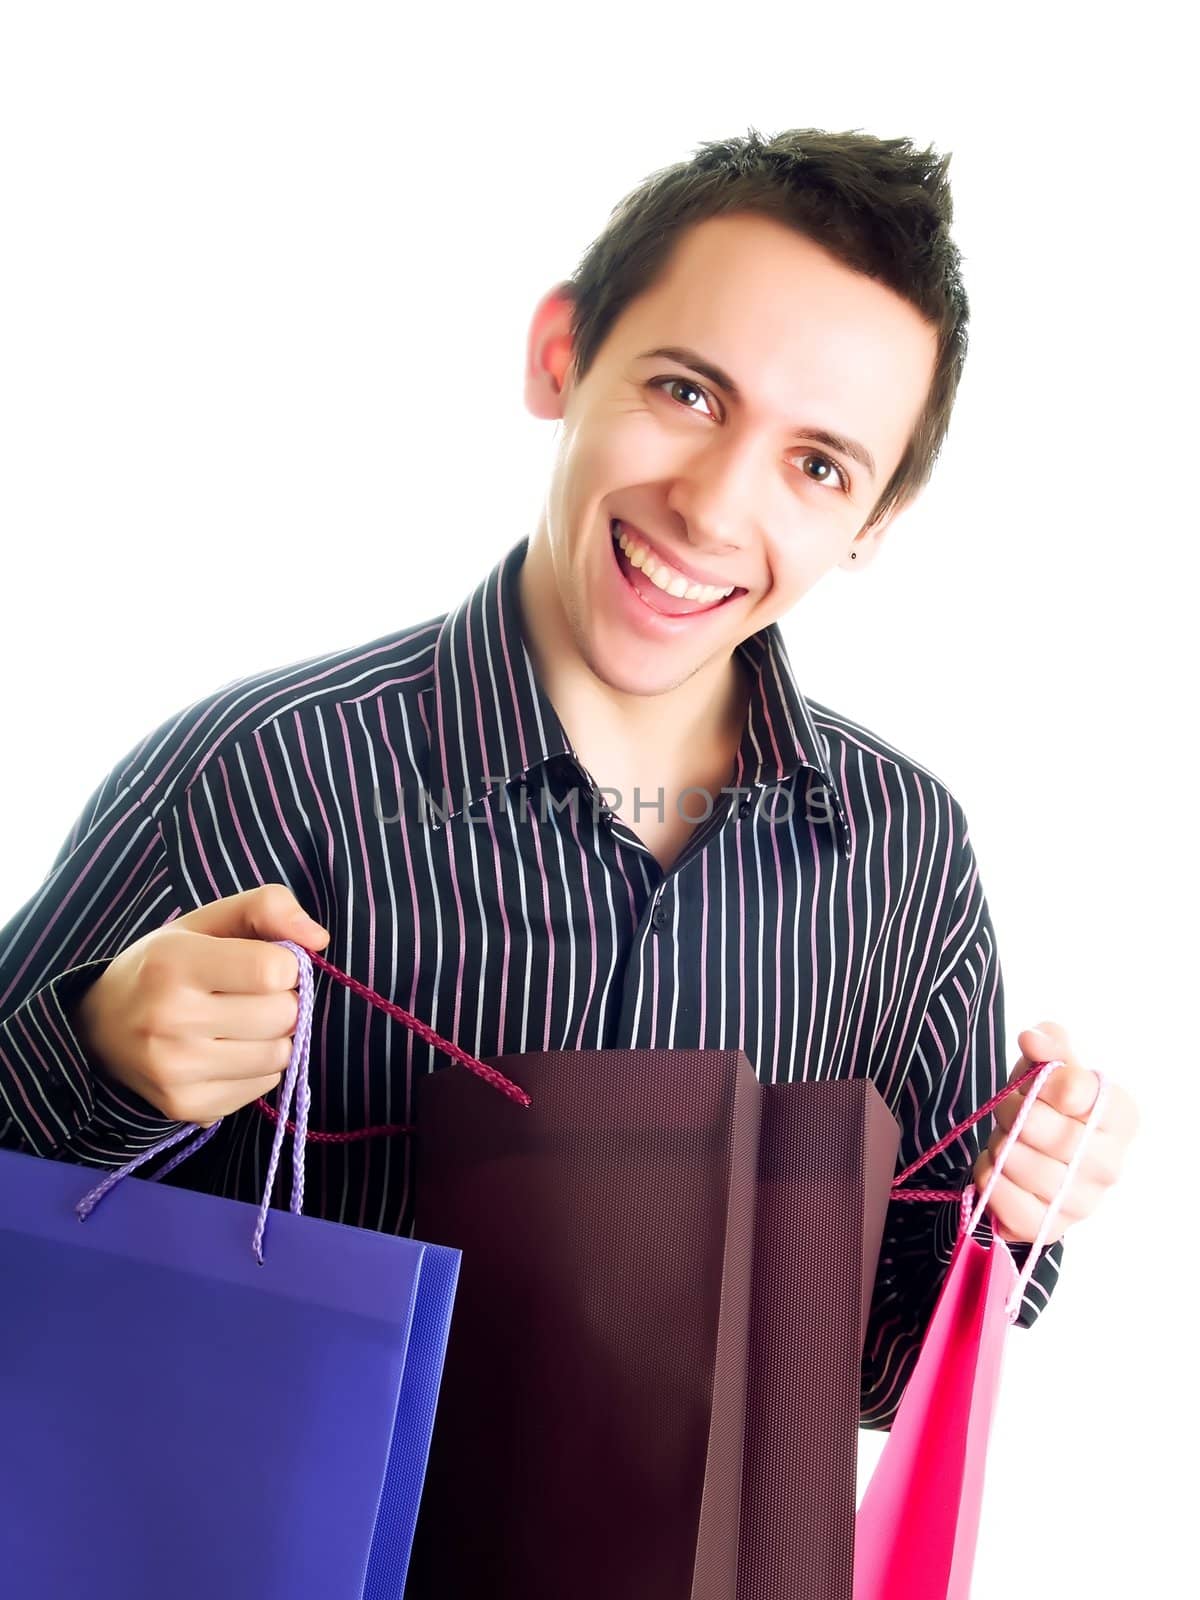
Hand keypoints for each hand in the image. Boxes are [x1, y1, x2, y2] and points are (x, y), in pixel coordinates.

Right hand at [70, 884, 329, 1127]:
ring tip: (241, 1021)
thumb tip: (318, 938)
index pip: (273, 970)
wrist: (99, 1029)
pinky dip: (259, 1067)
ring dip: (275, 1036)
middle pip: (283, 1015)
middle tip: (251, 994)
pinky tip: (228, 1050)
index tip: (264, 962)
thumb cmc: (164, 966)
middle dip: (282, 1000)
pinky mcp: (186, 1107)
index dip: (284, 963)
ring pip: (280, 1055)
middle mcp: (169, 1021)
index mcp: (173, 964)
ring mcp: (176, 1071)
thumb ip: (266, 908)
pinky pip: (263, 1086)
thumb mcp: (205, 921)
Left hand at [971, 1020, 1139, 1245]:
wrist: (1028, 1151)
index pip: (1083, 1092)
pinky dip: (991, 1181)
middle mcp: (1111, 1164)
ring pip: (1028, 1168)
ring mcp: (1084, 1202)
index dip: (1047, 1083)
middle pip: (1054, 1134)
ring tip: (1003, 1139)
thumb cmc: (1043, 1104)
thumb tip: (1033, 1039)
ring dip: (1000, 1146)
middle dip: (1015, 1113)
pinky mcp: (1051, 1228)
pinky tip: (995, 1167)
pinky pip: (1013, 1208)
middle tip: (1008, 1109)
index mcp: (1120, 1116)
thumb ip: (1047, 1044)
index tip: (1036, 1082)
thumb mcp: (1047, 1066)